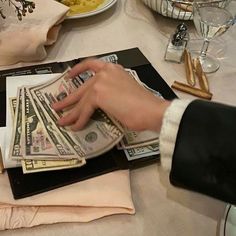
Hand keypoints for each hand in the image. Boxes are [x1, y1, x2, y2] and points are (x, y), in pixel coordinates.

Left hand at [52, 59, 170, 131]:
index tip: (69, 76)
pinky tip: (75, 127)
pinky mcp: (98, 94)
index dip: (78, 69)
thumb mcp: (125, 93)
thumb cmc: (144, 105)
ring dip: (71, 113)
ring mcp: (100, 82)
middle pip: (82, 88)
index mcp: (114, 69)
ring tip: (61, 120)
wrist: (151, 110)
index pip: (92, 64)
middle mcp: (105, 72)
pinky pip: (85, 110)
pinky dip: (79, 120)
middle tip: (57, 106)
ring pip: (81, 100)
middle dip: (69, 99)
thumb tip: (104, 103)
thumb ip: (112, 92)